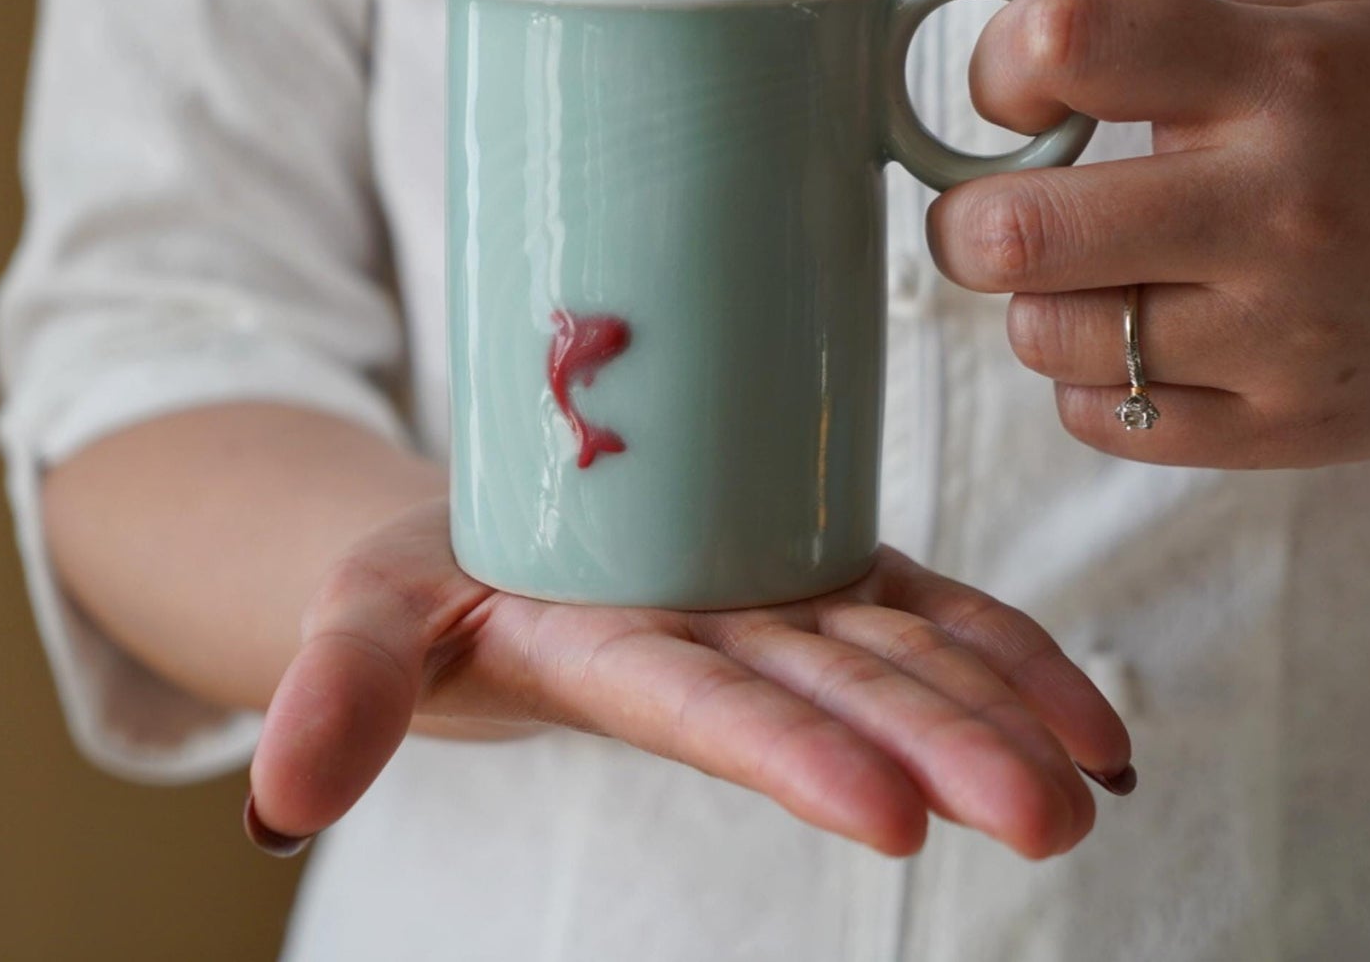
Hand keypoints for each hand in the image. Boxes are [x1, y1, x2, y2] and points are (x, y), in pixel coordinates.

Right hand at [247, 501, 1131, 860]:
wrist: (496, 552)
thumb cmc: (425, 587)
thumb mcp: (361, 618)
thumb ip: (337, 689)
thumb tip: (276, 799)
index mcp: (612, 657)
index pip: (706, 711)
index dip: (789, 754)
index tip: (887, 818)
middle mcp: (714, 646)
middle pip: (835, 695)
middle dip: (938, 749)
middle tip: (1046, 815)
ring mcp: (776, 606)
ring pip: (898, 653)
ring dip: (997, 708)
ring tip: (1091, 773)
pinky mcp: (813, 565)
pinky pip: (922, 609)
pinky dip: (1005, 650)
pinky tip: (1093, 718)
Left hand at [928, 0, 1369, 468]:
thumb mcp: (1303, 25)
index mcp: (1276, 77)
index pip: (1067, 40)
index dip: (999, 66)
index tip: (1016, 95)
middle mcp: (1277, 206)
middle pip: (1014, 231)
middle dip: (967, 221)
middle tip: (995, 213)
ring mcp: (1282, 329)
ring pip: (1045, 334)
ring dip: (1041, 305)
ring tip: (1100, 277)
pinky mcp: (1284, 425)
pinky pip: (1101, 417)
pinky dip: (1095, 383)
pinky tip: (1148, 342)